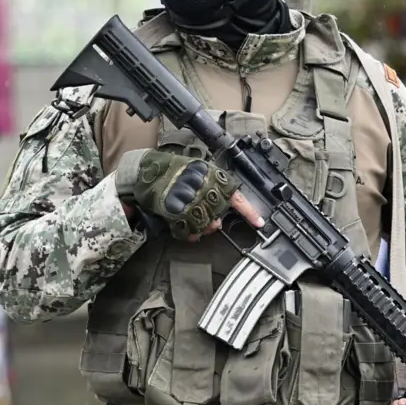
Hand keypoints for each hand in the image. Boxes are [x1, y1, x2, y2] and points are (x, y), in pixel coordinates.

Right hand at [118, 150, 263, 240]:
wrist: (145, 171)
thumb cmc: (172, 170)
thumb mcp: (197, 171)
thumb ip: (212, 186)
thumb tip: (224, 209)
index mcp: (210, 176)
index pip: (235, 195)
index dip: (248, 211)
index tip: (260, 223)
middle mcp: (202, 189)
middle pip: (219, 215)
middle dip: (215, 221)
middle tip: (211, 221)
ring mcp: (188, 202)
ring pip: (205, 225)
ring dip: (202, 228)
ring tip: (195, 223)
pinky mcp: (174, 212)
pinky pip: (188, 231)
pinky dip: (189, 234)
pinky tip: (187, 232)